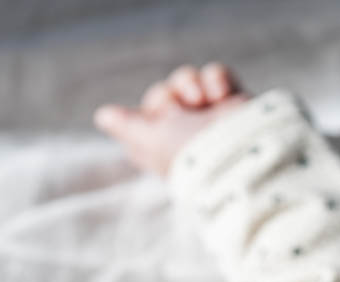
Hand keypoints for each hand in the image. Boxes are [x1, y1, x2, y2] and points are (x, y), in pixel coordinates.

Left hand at [93, 62, 252, 176]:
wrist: (237, 150)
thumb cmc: (186, 151)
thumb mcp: (149, 140)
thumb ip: (127, 127)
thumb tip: (102, 116)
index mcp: (160, 144)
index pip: (145, 115)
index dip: (152, 111)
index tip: (158, 123)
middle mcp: (182, 130)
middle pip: (164, 92)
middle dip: (171, 95)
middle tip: (182, 109)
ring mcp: (207, 115)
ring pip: (187, 79)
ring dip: (192, 84)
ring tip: (204, 101)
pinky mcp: (231, 102)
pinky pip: (215, 73)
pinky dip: (217, 80)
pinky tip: (221, 96)